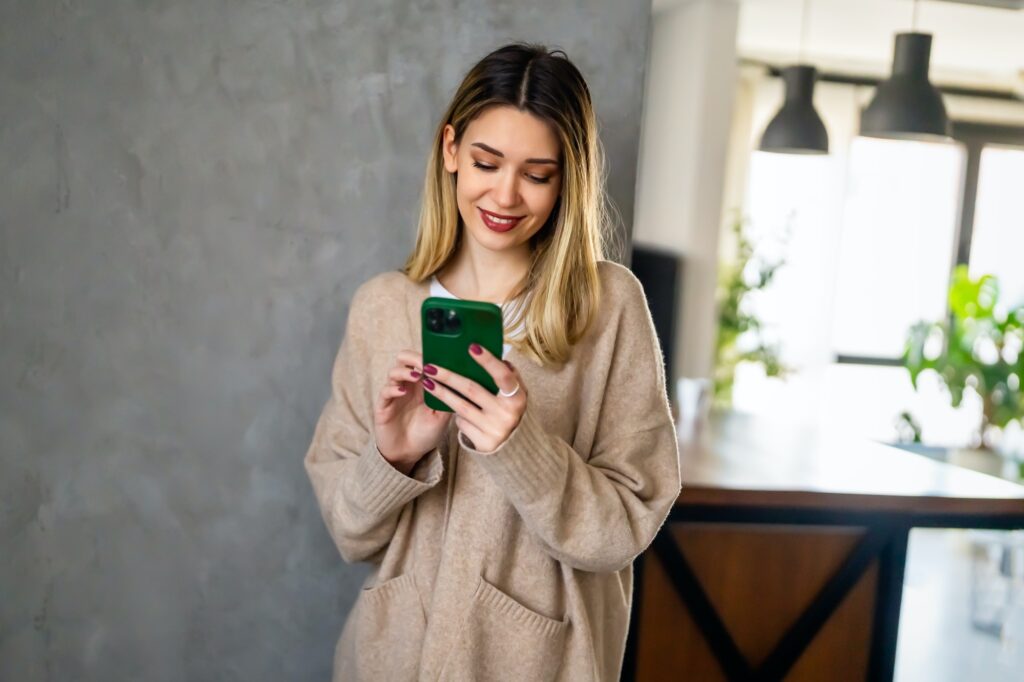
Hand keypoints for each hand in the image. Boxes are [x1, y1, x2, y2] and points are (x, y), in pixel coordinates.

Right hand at [373, 350, 452, 473]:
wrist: (409, 454)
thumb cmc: (426, 433)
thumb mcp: (443, 416)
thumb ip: (449, 398)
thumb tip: (463, 381)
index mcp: (423, 383)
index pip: (423, 360)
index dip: (430, 355)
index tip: (441, 355)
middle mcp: (408, 384)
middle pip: (405, 358)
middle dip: (415, 357)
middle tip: (426, 363)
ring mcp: (394, 394)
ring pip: (394, 372)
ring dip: (405, 371)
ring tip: (416, 376)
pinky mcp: (383, 406)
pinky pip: (385, 392)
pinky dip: (393, 389)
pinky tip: (402, 391)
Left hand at [420, 343, 526, 452]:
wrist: (510, 443)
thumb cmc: (506, 407)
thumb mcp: (512, 391)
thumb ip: (504, 373)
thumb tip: (485, 354)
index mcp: (518, 397)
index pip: (503, 376)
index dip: (488, 361)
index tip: (471, 347)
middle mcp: (507, 414)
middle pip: (472, 390)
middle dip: (449, 377)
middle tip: (430, 366)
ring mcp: (495, 429)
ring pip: (461, 407)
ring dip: (441, 393)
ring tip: (427, 382)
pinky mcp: (483, 443)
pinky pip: (462, 423)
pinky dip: (455, 415)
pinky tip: (449, 408)